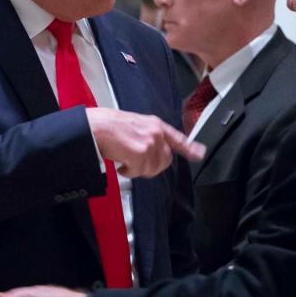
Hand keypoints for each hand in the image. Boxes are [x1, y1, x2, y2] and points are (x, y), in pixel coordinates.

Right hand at [87, 107, 204, 177]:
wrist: (96, 126)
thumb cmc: (108, 125)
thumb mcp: (135, 124)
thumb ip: (149, 135)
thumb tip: (154, 151)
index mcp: (155, 124)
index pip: (178, 138)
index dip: (190, 148)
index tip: (200, 154)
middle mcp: (156, 133)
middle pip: (166, 160)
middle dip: (152, 166)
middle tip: (136, 164)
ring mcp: (150, 143)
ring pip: (152, 168)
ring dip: (138, 170)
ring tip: (125, 161)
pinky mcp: (141, 153)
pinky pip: (140, 172)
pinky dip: (129, 172)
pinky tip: (121, 165)